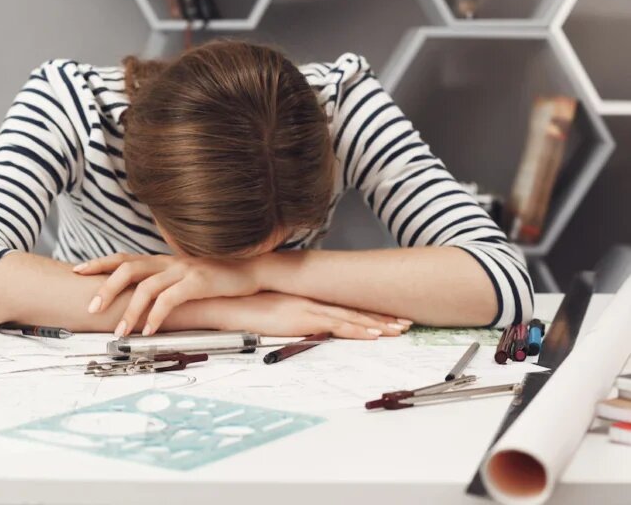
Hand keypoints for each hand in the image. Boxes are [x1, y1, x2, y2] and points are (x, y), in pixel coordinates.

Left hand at [74, 252, 261, 336]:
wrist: (250, 271)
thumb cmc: (214, 279)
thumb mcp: (182, 279)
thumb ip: (161, 285)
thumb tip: (136, 302)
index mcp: (160, 261)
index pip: (123, 258)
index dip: (99, 263)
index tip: (76, 271)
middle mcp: (167, 262)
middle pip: (128, 268)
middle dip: (106, 288)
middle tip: (91, 308)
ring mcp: (183, 270)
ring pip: (147, 286)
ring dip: (131, 310)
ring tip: (121, 331)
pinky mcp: (198, 282)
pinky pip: (171, 298)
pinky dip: (157, 315)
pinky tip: (151, 330)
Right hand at [211, 292, 408, 339]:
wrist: (228, 304)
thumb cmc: (245, 309)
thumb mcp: (273, 313)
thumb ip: (289, 317)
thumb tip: (301, 328)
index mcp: (306, 300)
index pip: (343, 307)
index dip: (367, 312)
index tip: (387, 317)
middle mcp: (312, 301)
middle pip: (353, 310)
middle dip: (381, 317)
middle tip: (405, 322)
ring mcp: (309, 309)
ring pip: (351, 317)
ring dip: (377, 324)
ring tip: (399, 330)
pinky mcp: (303, 319)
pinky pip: (336, 326)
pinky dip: (357, 329)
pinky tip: (373, 334)